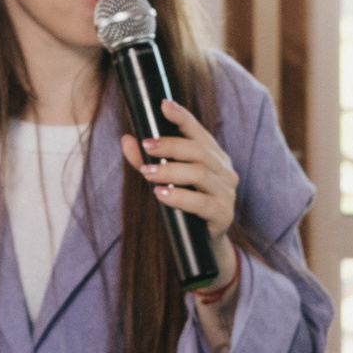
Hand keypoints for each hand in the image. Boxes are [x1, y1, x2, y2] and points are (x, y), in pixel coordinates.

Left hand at [121, 98, 239, 285]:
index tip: (163, 105)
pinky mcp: (223, 215)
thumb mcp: (164, 181)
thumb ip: (146, 160)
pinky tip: (161, 194)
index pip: (198, 131)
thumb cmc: (184, 206)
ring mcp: (226, 193)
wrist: (204, 246)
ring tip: (146, 173)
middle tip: (145, 145)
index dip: (182, 117)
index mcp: (213, 156)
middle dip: (170, 145)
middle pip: (198, 150)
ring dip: (170, 171)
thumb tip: (126, 139)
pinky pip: (202, 203)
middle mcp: (224, 171)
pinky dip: (179, 196)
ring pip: (199, 174)